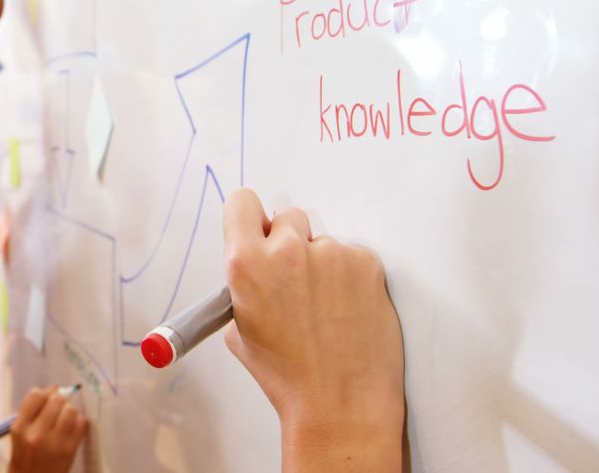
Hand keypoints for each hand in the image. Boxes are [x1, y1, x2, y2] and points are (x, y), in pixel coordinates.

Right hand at [8, 386, 88, 472]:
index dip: (45, 393)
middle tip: (59, 408)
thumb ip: (32, 412)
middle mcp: (36, 434)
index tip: (49, 397)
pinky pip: (82, 423)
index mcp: (20, 428)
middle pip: (56, 400)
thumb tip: (55, 389)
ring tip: (66, 419)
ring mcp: (54, 443)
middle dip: (60, 401)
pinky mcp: (69, 450)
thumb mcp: (20, 435)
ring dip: (70, 411)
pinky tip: (73, 428)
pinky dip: (80, 422)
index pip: (35, 395)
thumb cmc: (25, 458)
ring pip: (70, 410)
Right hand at [221, 188, 404, 470]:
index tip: (257, 230)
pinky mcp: (366, 263)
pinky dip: (350, 278)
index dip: (249, 218)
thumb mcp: (240, 330)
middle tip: (296, 279)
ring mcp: (331, 254)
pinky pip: (352, 257)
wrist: (339, 403)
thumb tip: (258, 265)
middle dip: (289, 242)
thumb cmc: (288, 376)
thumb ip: (244, 286)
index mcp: (246, 264)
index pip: (242, 203)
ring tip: (325, 309)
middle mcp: (287, 250)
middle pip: (287, 216)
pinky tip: (347, 311)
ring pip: (323, 242)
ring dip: (322, 264)